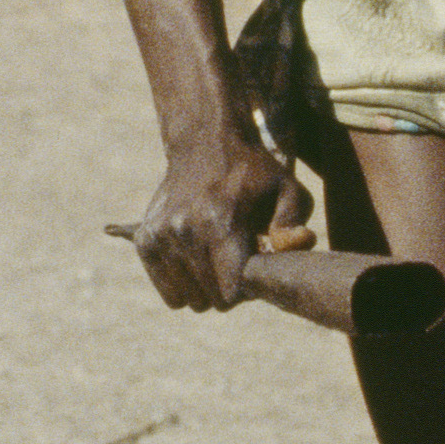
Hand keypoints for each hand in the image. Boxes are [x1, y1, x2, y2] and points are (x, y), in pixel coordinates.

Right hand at [113, 126, 311, 312]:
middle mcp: (184, 230)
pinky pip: (166, 287)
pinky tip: (196, 259)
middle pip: (210, 299)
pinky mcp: (145, 239)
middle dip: (227, 289)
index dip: (247, 290)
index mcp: (221, 222)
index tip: (252, 270)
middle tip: (236, 262)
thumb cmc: (252, 172)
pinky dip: (181, 281)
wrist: (204, 144)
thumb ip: (294, 222)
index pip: (230, 291)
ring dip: (204, 287)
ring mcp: (160, 235)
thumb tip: (299, 243)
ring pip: (186, 298)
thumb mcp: (287, 188)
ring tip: (216, 259)